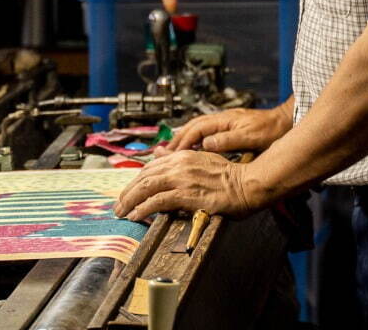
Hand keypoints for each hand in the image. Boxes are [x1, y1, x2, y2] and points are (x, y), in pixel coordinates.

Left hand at [114, 150, 253, 221]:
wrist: (248, 184)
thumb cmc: (231, 176)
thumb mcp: (203, 159)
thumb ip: (179, 158)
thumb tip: (159, 152)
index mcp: (184, 155)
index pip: (151, 166)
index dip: (137, 180)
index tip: (130, 191)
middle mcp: (180, 164)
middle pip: (144, 176)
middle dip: (128, 192)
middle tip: (119, 205)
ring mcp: (183, 179)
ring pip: (146, 188)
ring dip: (130, 201)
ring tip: (122, 212)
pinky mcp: (187, 194)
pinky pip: (158, 201)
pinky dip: (143, 209)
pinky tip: (136, 215)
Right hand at [154, 104, 292, 157]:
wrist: (285, 121)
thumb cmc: (271, 129)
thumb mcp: (250, 137)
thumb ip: (228, 140)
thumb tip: (205, 144)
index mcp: (224, 120)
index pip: (196, 130)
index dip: (182, 142)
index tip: (171, 155)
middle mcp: (221, 119)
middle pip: (192, 127)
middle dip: (176, 140)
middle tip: (162, 154)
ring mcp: (225, 122)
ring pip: (197, 128)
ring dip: (183, 139)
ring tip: (171, 152)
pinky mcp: (229, 127)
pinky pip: (205, 132)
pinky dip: (194, 139)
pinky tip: (191, 148)